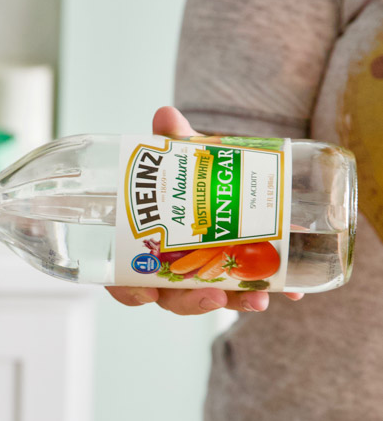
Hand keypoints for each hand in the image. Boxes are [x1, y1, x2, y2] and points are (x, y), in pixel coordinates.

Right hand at [106, 106, 303, 315]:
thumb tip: (166, 117)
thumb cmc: (187, 176)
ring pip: (214, 298)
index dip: (133, 292)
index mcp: (144, 250)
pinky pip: (251, 288)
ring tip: (259, 298)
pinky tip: (293, 292)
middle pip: (173, 299)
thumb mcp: (179, 158)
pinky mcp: (239, 272)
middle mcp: (171, 270)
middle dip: (194, 303)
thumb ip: (172, 143)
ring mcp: (205, 275)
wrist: (217, 176)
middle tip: (213, 296)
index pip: (128, 282)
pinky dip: (272, 290)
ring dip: (236, 302)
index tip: (147, 293)